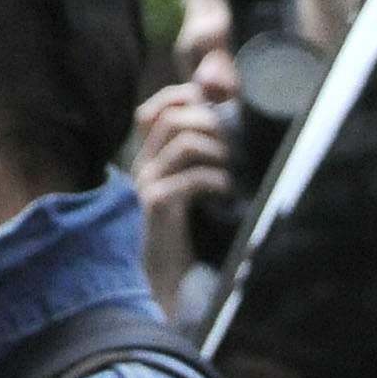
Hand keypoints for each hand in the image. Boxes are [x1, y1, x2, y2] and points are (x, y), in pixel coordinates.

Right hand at [131, 81, 232, 315]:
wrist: (166, 279)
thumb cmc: (187, 232)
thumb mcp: (193, 186)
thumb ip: (202, 155)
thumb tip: (229, 119)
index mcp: (149, 157)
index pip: (153, 109)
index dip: (182, 98)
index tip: (216, 107)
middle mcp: (143, 165)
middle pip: (172, 117)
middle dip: (210, 122)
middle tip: (234, 143)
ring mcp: (146, 183)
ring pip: (182, 142)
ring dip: (216, 149)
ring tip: (232, 167)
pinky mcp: (157, 205)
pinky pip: (190, 178)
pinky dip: (215, 179)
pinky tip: (227, 190)